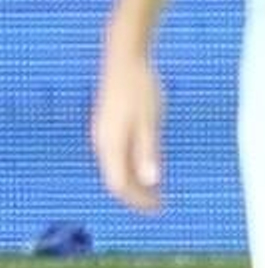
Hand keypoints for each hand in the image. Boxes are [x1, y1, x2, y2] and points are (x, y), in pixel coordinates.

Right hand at [92, 43, 163, 212]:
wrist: (125, 58)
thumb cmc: (140, 87)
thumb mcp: (150, 120)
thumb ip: (149, 151)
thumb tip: (152, 181)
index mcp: (111, 145)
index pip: (121, 185)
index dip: (139, 200)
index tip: (159, 209)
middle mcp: (102, 143)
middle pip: (117, 179)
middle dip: (137, 195)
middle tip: (159, 205)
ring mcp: (103, 134)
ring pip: (116, 168)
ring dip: (135, 182)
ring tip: (155, 190)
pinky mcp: (107, 125)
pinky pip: (117, 155)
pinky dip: (132, 166)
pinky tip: (147, 164)